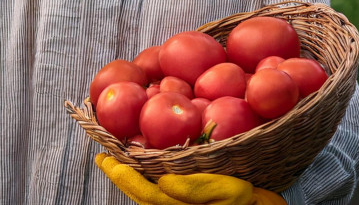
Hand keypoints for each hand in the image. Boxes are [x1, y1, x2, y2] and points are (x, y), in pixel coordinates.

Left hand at [95, 154, 285, 204]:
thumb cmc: (254, 204)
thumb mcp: (234, 193)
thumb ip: (196, 190)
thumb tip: (163, 181)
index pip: (145, 193)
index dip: (123, 176)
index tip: (106, 158)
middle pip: (141, 197)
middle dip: (121, 177)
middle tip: (104, 159)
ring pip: (149, 199)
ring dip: (131, 181)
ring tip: (117, 164)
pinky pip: (161, 198)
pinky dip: (147, 184)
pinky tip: (146, 172)